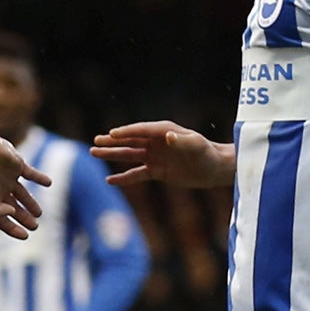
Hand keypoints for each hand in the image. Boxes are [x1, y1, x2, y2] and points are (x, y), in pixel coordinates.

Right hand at [0, 134, 50, 238]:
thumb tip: (12, 213)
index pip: (2, 219)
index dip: (13, 229)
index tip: (25, 236)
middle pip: (14, 208)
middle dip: (24, 217)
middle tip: (35, 226)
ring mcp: (8, 178)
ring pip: (22, 194)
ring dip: (30, 203)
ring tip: (39, 213)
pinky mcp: (17, 166)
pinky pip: (31, 173)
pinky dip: (39, 178)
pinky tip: (48, 183)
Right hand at [93, 121, 233, 188]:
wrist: (214, 168)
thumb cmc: (207, 153)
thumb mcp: (196, 146)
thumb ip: (182, 142)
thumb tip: (169, 137)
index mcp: (163, 131)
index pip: (140, 130)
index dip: (125, 132)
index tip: (110, 135)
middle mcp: (156, 142)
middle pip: (129, 140)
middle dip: (112, 142)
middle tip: (95, 141)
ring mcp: (155, 157)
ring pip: (129, 155)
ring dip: (113, 155)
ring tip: (94, 153)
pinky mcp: (157, 171)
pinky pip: (137, 174)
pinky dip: (124, 177)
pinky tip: (110, 180)